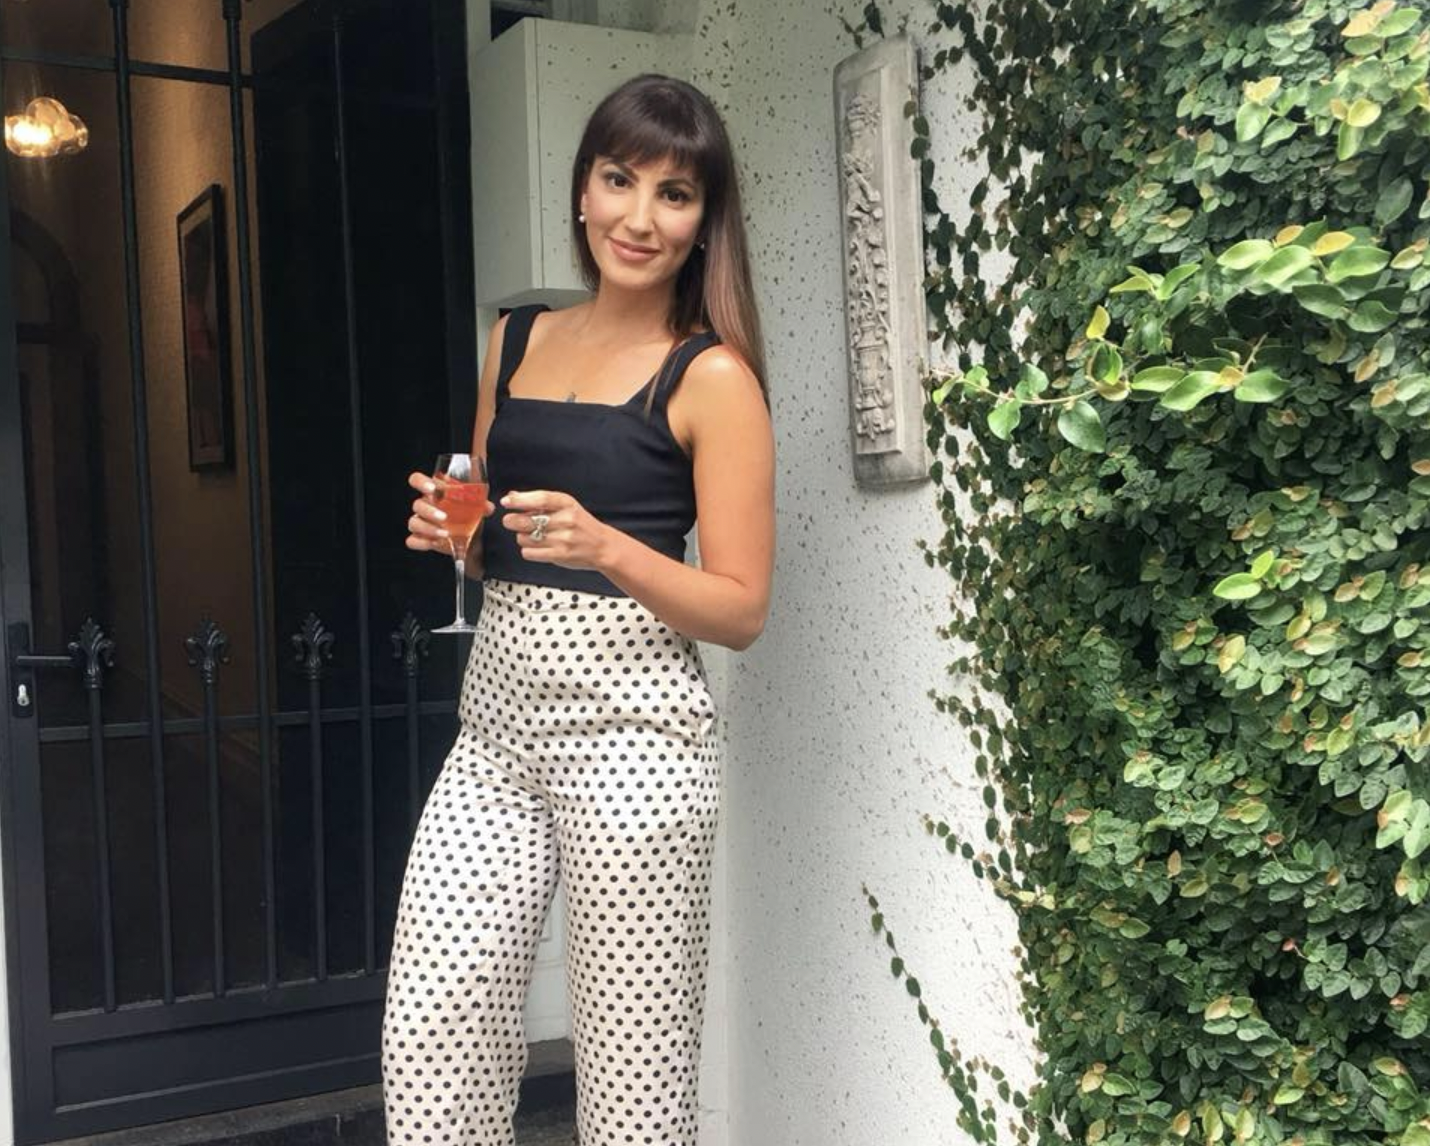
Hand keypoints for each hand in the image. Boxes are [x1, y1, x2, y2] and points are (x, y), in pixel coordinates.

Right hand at [405, 470, 493, 553]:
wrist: (471, 540)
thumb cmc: (469, 516)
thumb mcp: (476, 507)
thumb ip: (481, 504)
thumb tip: (488, 506)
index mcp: (434, 493)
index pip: (417, 480)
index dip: (421, 482)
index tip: (432, 488)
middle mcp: (425, 506)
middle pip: (417, 504)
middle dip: (429, 511)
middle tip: (444, 517)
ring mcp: (421, 523)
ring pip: (414, 522)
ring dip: (428, 528)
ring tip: (445, 534)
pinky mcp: (422, 539)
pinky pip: (412, 541)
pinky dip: (421, 543)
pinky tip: (433, 543)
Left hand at [500, 489, 614, 571]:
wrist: (602, 546)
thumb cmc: (581, 524)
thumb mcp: (565, 506)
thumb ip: (539, 500)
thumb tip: (513, 495)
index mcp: (566, 504)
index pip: (540, 499)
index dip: (520, 500)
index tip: (506, 502)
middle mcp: (565, 520)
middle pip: (526, 520)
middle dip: (512, 521)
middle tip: (511, 521)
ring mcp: (563, 539)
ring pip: (524, 537)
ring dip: (522, 536)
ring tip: (531, 535)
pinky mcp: (559, 555)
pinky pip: (529, 552)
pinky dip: (528, 550)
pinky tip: (536, 546)